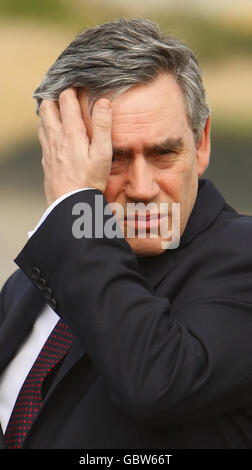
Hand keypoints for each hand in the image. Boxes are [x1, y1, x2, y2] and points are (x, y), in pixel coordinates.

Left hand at [38, 88, 111, 205]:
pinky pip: (42, 136)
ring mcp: (48, 148)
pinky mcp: (46, 159)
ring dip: (48, 111)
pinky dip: (46, 127)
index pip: (66, 100)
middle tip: (65, 94)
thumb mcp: (102, 154)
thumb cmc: (89, 181)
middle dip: (55, 96)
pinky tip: (54, 133)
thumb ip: (103, 126)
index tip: (78, 84)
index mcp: (71, 132)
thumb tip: (103, 102)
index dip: (71, 88)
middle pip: (47, 106)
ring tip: (58, 109)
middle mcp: (55, 137)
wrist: (69, 204)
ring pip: (42, 121)